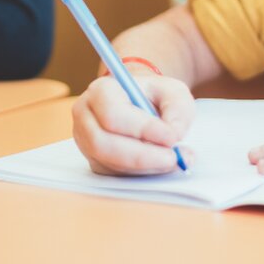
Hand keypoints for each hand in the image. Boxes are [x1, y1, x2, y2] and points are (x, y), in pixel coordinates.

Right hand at [72, 72, 195, 174]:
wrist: (142, 102)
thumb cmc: (154, 95)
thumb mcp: (172, 92)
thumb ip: (177, 109)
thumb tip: (173, 134)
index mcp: (101, 90)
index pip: (113, 113)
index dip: (142, 128)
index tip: (171, 137)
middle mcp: (86, 116)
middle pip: (103, 143)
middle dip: (141, 155)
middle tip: (173, 158)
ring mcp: (86, 141)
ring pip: (108, 162)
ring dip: (143, 166)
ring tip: (172, 161)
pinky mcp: (94, 160)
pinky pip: (113, 173)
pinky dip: (139, 173)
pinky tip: (159, 165)